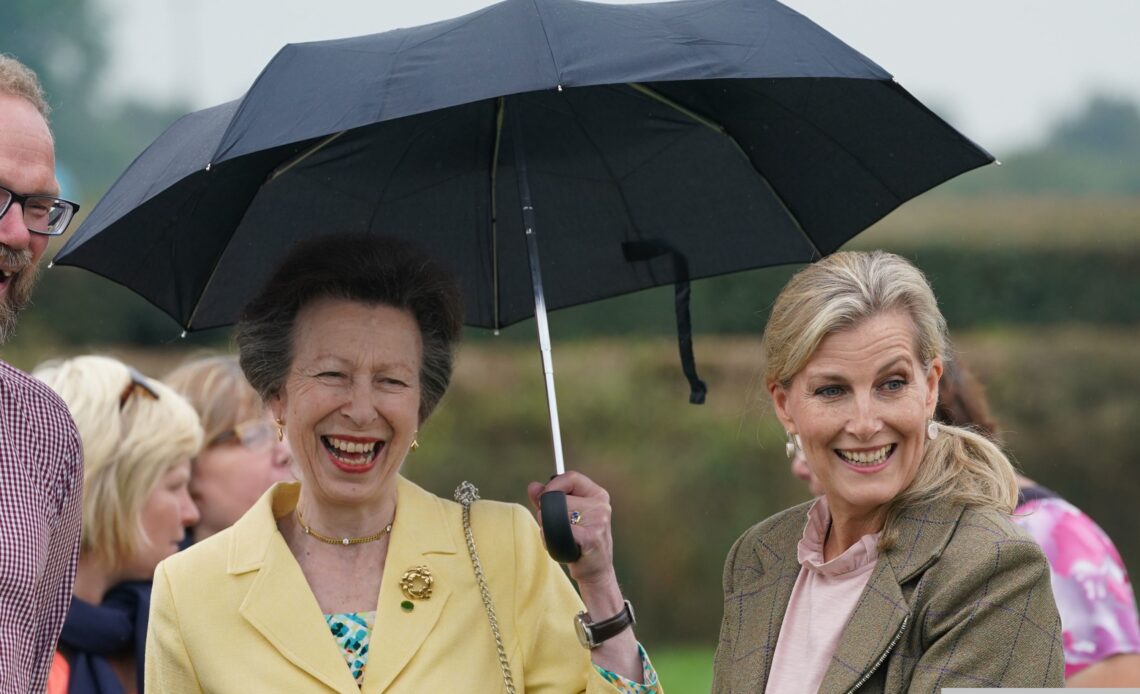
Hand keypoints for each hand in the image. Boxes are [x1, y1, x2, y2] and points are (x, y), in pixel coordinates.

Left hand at [527, 471, 615, 587]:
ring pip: (555, 514)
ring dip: (548, 528)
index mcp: (598, 495)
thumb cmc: (579, 542)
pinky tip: (561, 548)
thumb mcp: (565, 517)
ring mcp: (598, 521)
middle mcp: (601, 505)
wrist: (595, 572)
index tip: (545, 497)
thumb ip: (548, 500)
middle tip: (556, 527)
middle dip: (548, 512)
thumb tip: (533, 486)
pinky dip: (551, 540)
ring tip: (560, 539)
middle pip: (559, 498)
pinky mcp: (591, 537)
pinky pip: (556, 531)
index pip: (571, 477)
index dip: (553, 485)